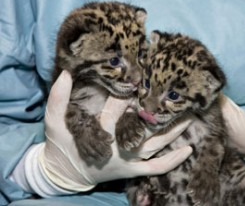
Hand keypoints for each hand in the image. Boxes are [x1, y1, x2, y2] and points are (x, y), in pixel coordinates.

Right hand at [41, 70, 192, 191]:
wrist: (67, 172)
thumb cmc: (62, 144)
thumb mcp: (54, 120)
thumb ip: (58, 97)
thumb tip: (66, 73)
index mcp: (102, 133)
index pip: (117, 109)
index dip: (128, 93)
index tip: (140, 77)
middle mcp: (119, 147)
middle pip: (144, 126)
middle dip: (159, 110)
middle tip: (177, 97)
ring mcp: (129, 160)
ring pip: (156, 145)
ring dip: (174, 132)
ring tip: (190, 116)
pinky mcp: (133, 170)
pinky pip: (156, 168)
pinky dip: (172, 161)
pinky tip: (189, 151)